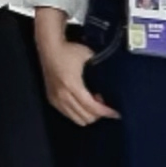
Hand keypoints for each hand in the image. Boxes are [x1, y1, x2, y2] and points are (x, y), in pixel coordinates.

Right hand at [36, 8, 114, 126]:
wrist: (49, 47)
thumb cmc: (69, 50)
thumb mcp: (89, 56)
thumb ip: (99, 69)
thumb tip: (111, 79)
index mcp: (72, 85)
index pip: (92, 107)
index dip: (105, 112)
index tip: (116, 114)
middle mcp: (63, 95)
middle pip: (85, 116)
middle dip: (98, 114)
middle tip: (103, 103)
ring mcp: (56, 99)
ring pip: (76, 119)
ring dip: (88, 114)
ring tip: (92, 103)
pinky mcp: (51, 99)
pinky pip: (68, 115)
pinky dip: (78, 113)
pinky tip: (82, 103)